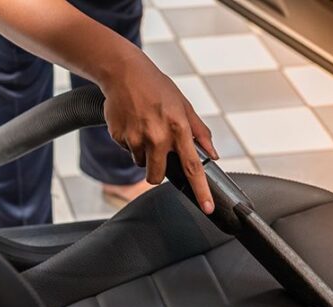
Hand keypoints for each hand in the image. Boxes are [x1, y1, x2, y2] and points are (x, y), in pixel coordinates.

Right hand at [101, 47, 217, 213]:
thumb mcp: (184, 106)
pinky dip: (130, 141)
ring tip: (144, 128)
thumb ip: (200, 132)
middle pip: (157, 176)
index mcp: (178, 128)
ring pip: (141, 164)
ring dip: (143, 153)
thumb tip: (213, 155)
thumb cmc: (157, 87)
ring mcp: (136, 137)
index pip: (193, 167)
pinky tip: (132, 123)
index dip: (201, 191)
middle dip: (157, 172)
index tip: (207, 208)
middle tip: (157, 151)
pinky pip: (127, 150)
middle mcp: (158, 136)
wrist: (124, 72)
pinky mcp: (119, 135)